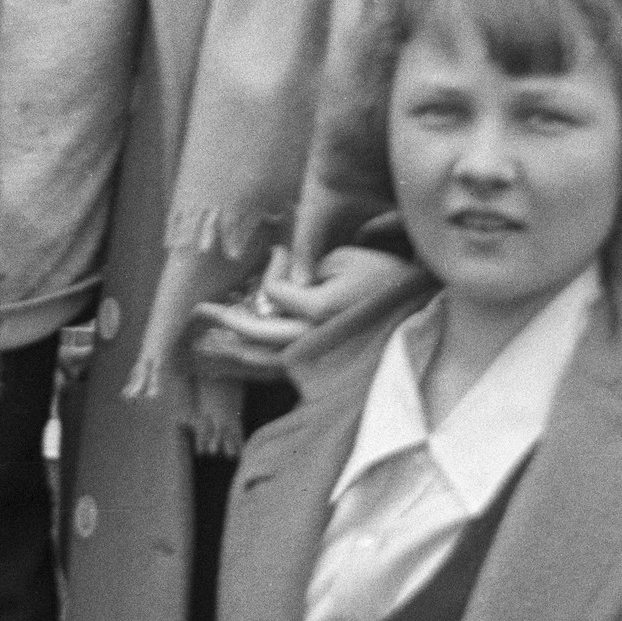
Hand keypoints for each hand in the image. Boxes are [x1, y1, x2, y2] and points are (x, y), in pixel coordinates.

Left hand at [189, 245, 415, 380]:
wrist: (422, 315)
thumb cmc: (385, 278)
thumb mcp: (345, 260)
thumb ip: (307, 269)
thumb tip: (278, 276)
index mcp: (322, 309)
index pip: (276, 293)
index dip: (272, 269)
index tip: (278, 251)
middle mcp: (317, 339)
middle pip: (259, 333)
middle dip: (227, 319)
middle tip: (199, 310)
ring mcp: (321, 358)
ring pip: (266, 357)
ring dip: (234, 346)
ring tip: (206, 340)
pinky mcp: (324, 369)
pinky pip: (281, 368)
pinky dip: (255, 362)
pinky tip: (235, 357)